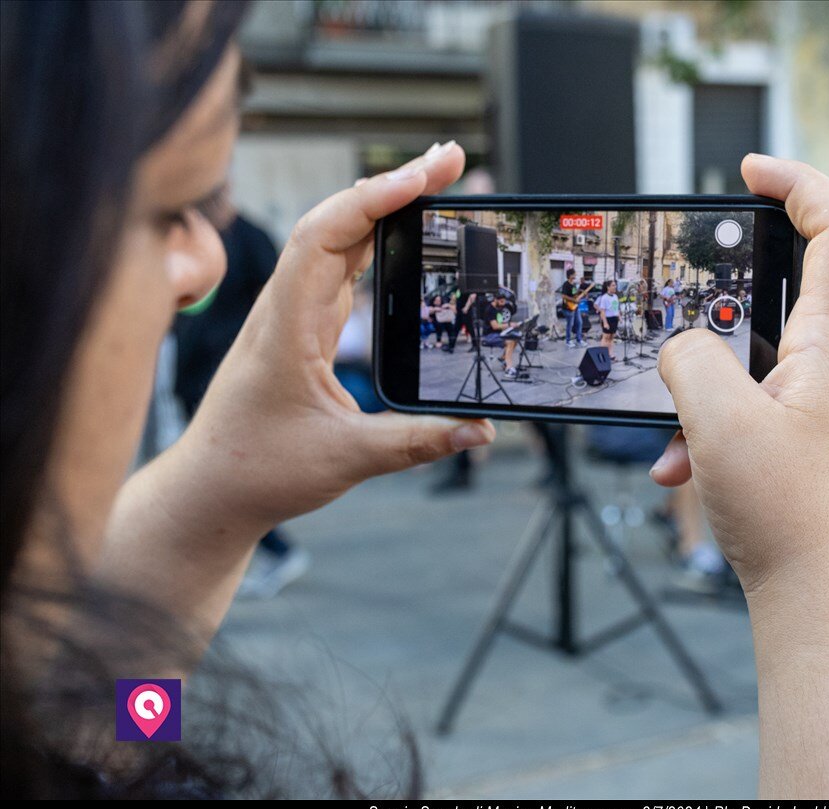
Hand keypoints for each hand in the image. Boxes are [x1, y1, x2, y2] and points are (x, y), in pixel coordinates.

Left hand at [177, 142, 494, 529]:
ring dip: (386, 205)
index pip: (323, 236)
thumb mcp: (346, 458)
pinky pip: (342, 265)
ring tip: (437, 180)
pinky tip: (405, 230)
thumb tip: (481, 430)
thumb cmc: (256, 469)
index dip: (372, 198)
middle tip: (450, 161)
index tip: (422, 177)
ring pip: (339, 237)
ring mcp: (295, 313)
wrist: (210, 489)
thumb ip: (417, 442)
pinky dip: (375, 238)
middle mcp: (287, 308)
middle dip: (394, 184)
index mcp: (286, 326)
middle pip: (337, 220)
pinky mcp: (305, 327)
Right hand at [650, 155, 828, 594]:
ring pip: (759, 354)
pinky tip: (679, 468)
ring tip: (672, 428)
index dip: (798, 181)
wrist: (825, 600)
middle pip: (792, 283)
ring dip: (705, 381)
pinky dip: (711, 424)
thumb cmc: (794, 517)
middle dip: (728, 291)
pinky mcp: (810, 436)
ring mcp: (828, 401)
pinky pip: (753, 404)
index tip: (750, 170)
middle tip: (690, 292)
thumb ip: (690, 360)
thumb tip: (684, 349)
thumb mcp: (719, 422)